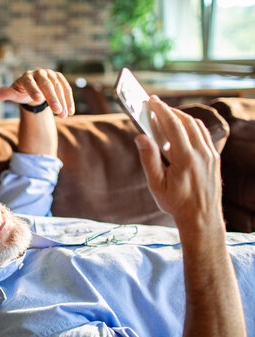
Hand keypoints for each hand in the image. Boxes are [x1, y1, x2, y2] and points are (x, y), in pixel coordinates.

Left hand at [0, 69, 74, 117]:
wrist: (34, 88)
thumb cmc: (21, 92)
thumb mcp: (13, 94)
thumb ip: (4, 93)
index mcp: (26, 76)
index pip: (29, 82)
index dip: (33, 90)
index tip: (38, 100)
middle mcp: (39, 73)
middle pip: (47, 84)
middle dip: (52, 98)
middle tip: (57, 111)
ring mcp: (51, 74)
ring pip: (58, 87)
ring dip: (62, 101)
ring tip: (63, 115)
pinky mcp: (59, 79)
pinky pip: (66, 89)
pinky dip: (69, 100)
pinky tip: (70, 111)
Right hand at [134, 96, 222, 228]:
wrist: (201, 218)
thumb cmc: (176, 203)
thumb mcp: (156, 184)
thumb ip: (149, 159)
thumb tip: (141, 137)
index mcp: (185, 158)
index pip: (173, 125)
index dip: (161, 110)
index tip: (151, 100)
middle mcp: (201, 153)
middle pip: (186, 122)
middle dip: (170, 111)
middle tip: (156, 105)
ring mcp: (210, 155)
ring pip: (197, 126)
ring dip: (181, 117)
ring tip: (166, 116)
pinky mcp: (214, 158)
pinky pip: (203, 135)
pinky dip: (191, 127)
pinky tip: (180, 130)